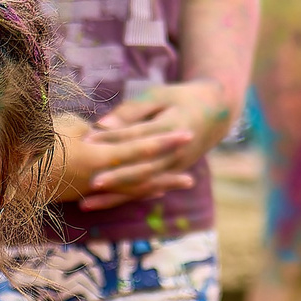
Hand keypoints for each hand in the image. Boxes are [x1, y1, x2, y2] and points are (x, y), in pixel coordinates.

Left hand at [50, 82, 230, 209]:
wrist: (214, 114)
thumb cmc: (178, 99)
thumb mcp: (158, 96)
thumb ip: (130, 111)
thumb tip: (101, 125)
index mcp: (173, 127)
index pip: (139, 135)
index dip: (113, 138)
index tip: (87, 140)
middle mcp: (176, 152)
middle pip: (143, 167)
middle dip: (116, 176)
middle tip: (90, 182)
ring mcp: (175, 167)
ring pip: (142, 185)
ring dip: (115, 196)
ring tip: (86, 203)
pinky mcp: (170, 175)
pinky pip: (145, 190)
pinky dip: (123, 198)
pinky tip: (100, 204)